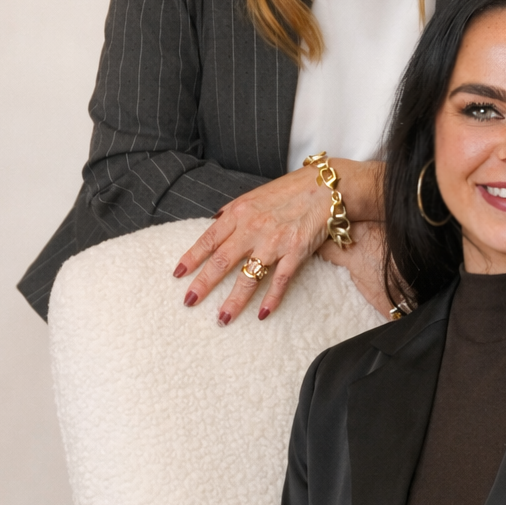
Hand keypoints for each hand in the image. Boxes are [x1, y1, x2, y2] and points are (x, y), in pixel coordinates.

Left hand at [173, 159, 380, 323]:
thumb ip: (235, 212)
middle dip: (203, 284)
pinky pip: (280, 281)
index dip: (192, 258)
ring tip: (222, 318)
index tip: (177, 274)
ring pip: (248, 277)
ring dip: (234, 300)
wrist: (327, 186)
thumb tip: (214, 223)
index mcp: (239, 212)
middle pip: (222, 261)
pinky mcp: (295, 252)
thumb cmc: (291, 189)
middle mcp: (252, 228)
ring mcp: (274, 242)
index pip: (208, 239)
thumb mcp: (256, 195)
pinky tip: (262, 314)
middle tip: (188, 302)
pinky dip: (271, 299)